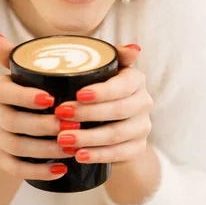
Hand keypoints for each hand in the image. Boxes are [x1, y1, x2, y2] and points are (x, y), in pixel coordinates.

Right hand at [0, 34, 68, 180]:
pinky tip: (60, 170)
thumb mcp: (32, 70)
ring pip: (15, 146)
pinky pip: (15, 169)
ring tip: (71, 148)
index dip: (25, 96)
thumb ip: (30, 54)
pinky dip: (38, 170)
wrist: (19, 121)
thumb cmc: (34, 88)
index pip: (4, 92)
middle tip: (71, 126)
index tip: (51, 98)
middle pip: (13, 122)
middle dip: (43, 126)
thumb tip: (8, 37)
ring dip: (45, 149)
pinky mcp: (0, 159)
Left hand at [55, 44, 152, 163]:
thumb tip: (135, 49)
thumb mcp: (102, 67)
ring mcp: (142, 126)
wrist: (109, 117)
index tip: (78, 94)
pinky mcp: (137, 147)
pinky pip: (119, 154)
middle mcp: (144, 102)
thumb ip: (114, 55)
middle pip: (119, 110)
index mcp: (136, 80)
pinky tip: (79, 155)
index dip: (102, 91)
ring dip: (88, 137)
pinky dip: (98, 155)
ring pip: (117, 134)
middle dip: (88, 114)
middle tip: (61, 114)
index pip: (123, 85)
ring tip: (62, 138)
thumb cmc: (98, 85)